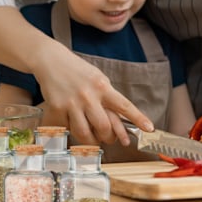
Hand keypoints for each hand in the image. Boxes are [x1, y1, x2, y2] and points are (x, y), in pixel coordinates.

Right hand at [33, 43, 153, 145]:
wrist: (52, 61)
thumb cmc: (79, 71)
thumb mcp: (98, 79)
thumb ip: (107, 98)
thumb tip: (120, 121)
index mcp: (103, 86)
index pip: (124, 105)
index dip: (138, 118)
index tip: (150, 128)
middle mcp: (89, 95)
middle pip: (104, 127)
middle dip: (109, 137)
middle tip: (110, 139)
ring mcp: (72, 103)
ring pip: (85, 134)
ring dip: (92, 141)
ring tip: (94, 138)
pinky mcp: (57, 109)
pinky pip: (67, 131)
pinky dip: (71, 133)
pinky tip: (73, 126)